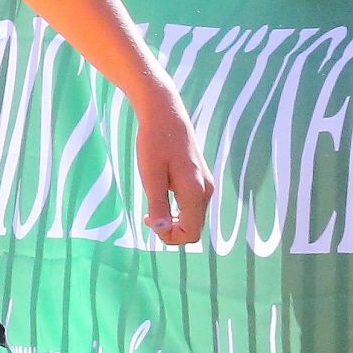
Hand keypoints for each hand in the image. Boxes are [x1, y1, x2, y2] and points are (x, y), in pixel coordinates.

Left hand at [131, 84, 213, 246]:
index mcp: (195, 191)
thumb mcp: (150, 176)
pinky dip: (177, 212)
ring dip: (173, 222)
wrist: (165, 115)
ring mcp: (206, 185)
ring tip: (150, 211)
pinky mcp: (201, 180)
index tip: (148, 220)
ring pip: (193, 219)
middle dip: (170, 231)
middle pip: (194, 229)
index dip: (169, 237)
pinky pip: (192, 207)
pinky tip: (160, 201)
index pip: (190, 233)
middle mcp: (206, 191)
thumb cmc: (154, 144)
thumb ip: (158, 205)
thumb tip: (162, 231)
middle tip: (146, 217)